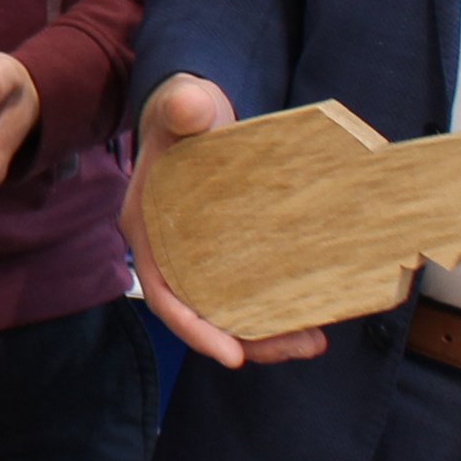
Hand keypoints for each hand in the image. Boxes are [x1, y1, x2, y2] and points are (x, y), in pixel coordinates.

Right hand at [125, 73, 329, 369]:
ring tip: (314, 340)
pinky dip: (274, 307)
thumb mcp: (181, 105)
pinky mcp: (222, 252)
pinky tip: (310, 312)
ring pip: (226, 310)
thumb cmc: (183, 111)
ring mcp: (196, 256)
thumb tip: (190, 106)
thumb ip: (183, 106)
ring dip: (267, 332)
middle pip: (201, 314)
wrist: (192, 109)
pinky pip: (244, 291)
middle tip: (300, 346)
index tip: (232, 355)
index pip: (163, 294)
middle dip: (247, 341)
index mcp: (146, 230)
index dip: (194, 329)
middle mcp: (167, 253)